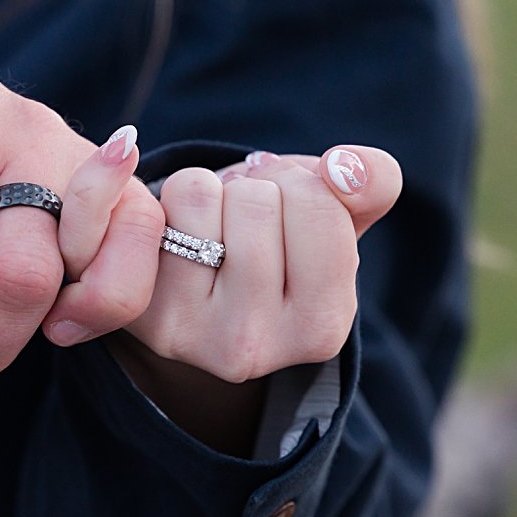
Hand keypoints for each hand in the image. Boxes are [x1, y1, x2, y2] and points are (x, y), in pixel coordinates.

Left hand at [86, 145, 400, 455]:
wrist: (211, 280)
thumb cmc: (286, 241)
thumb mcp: (343, 214)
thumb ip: (372, 183)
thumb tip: (344, 168)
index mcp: (322, 331)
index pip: (319, 205)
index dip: (306, 185)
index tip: (295, 218)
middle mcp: (257, 348)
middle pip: (258, 201)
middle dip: (259, 190)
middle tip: (253, 226)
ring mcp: (193, 337)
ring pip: (206, 196)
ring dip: (215, 192)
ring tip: (221, 230)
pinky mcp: (144, 311)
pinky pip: (161, 207)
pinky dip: (177, 200)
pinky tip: (184, 238)